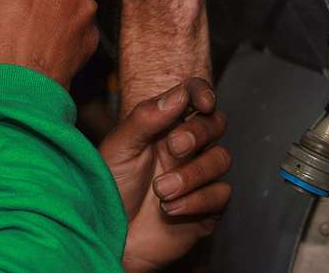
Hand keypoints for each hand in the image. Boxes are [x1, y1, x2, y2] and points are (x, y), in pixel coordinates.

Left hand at [99, 79, 230, 272]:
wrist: (107, 236)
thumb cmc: (109, 187)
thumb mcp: (120, 147)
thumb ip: (146, 117)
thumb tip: (178, 95)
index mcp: (165, 125)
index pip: (193, 96)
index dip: (203, 93)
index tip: (203, 102)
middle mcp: (186, 147)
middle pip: (215, 124)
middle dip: (198, 133)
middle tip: (174, 146)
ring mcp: (198, 176)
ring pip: (221, 159)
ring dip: (192, 174)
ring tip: (161, 190)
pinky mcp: (206, 207)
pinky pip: (220, 194)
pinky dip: (196, 200)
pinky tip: (170, 208)